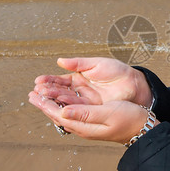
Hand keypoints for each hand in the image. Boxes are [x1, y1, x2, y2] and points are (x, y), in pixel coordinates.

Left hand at [28, 96, 154, 144]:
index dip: (45, 104)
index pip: (58, 114)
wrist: (144, 128)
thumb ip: (85, 113)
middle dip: (44, 104)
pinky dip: (63, 104)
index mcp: (84, 125)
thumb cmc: (129, 119)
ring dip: (52, 104)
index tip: (33, 95)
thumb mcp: (107, 113)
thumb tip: (64, 111)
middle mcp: (83, 126)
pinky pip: (73, 112)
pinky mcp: (93, 120)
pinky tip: (61, 100)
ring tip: (42, 95)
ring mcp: (88, 124)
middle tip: (31, 94)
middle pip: (58, 115)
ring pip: (65, 113)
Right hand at [32, 57, 151, 107]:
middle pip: (60, 92)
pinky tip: (56, 106)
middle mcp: (79, 91)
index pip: (60, 80)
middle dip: (47, 92)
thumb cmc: (117, 71)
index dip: (49, 81)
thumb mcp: (96, 63)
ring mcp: (85, 101)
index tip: (38, 81)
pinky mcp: (92, 109)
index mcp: (79, 78)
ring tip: (41, 98)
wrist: (133, 84)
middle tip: (35, 91)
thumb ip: (78, 63)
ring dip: (53, 100)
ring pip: (66, 101)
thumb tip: (60, 61)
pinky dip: (66, 107)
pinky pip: (76, 109)